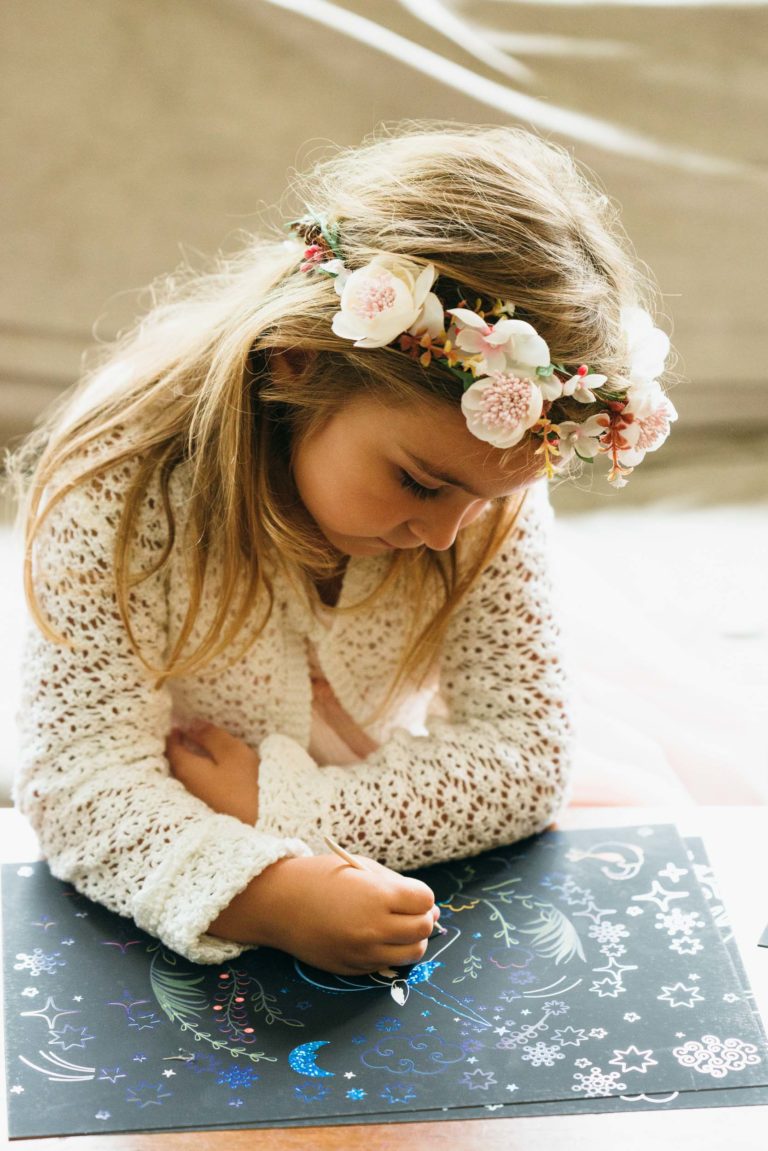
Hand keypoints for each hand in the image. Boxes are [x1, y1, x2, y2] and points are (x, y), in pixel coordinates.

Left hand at [166, 720, 259, 823]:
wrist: (263, 825)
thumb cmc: (246, 787)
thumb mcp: (231, 753)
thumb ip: (210, 736)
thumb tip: (190, 723)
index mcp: (186, 769)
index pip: (171, 745)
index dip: (175, 730)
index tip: (182, 717)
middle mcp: (185, 785)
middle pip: (176, 760)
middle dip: (182, 744)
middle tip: (192, 728)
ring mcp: (196, 799)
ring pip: (188, 772)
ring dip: (194, 758)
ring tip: (205, 744)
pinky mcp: (209, 807)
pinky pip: (199, 783)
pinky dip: (203, 771)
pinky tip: (216, 767)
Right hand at [209, 852, 440, 974]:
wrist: (280, 904)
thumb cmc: (322, 878)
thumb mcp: (361, 868)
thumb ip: (396, 886)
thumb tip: (428, 906)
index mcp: (378, 897)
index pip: (425, 901)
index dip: (422, 896)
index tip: (413, 893)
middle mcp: (374, 929)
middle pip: (423, 929)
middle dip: (423, 918)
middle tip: (412, 910)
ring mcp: (363, 952)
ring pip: (412, 954)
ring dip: (412, 939)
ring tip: (400, 926)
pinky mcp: (353, 968)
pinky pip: (387, 963)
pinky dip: (389, 952)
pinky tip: (376, 937)